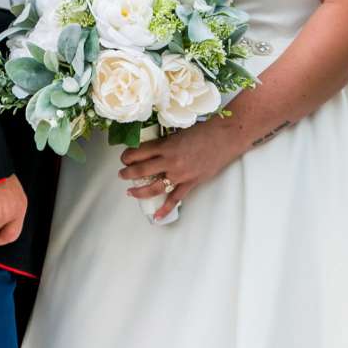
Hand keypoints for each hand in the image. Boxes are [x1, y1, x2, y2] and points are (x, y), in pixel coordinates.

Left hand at [119, 117, 240, 221]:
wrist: (225, 137)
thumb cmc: (204, 131)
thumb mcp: (178, 132)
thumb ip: (164, 143)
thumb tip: (152, 150)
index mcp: (165, 145)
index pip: (138, 153)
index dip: (127, 156)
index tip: (124, 158)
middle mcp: (170, 161)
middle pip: (141, 171)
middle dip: (127, 173)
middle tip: (122, 175)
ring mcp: (180, 174)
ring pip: (153, 187)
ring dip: (139, 191)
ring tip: (130, 191)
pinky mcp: (191, 182)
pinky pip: (175, 199)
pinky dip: (165, 209)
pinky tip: (156, 216)